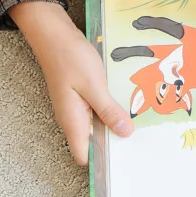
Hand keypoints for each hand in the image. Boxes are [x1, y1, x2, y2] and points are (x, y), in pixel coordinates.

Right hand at [11, 0, 132, 165]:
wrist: (53, 34)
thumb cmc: (71, 58)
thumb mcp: (94, 85)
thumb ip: (108, 110)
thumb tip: (124, 134)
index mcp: (72, 121)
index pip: (85, 156)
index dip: (103, 162)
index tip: (126, 161)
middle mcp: (72, 119)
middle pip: (93, 143)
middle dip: (114, 143)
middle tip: (141, 142)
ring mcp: (76, 108)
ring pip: (97, 126)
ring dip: (114, 125)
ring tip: (140, 123)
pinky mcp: (81, 97)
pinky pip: (97, 112)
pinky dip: (111, 110)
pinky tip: (127, 105)